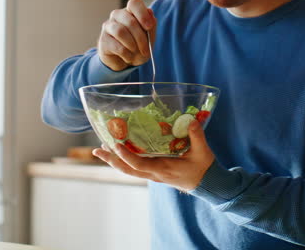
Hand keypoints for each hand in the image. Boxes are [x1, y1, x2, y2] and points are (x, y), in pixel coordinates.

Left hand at [93, 120, 214, 192]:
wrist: (207, 184)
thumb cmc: (204, 168)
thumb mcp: (202, 152)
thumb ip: (197, 136)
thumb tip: (191, 121)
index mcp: (163, 169)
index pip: (139, 164)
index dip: (126, 155)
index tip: (115, 144)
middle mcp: (154, 174)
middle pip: (127, 169)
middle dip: (111, 160)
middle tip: (97, 150)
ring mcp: (153, 175)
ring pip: (129, 169)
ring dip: (115, 160)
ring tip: (102, 149)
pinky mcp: (155, 173)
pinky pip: (135, 168)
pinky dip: (124, 161)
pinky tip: (119, 152)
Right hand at [97, 0, 156, 71]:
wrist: (125, 62)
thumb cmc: (138, 46)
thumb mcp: (149, 38)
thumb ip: (151, 26)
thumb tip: (150, 12)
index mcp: (130, 11)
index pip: (134, 3)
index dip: (142, 14)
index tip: (149, 26)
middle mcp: (117, 15)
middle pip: (130, 21)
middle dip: (141, 38)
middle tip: (146, 50)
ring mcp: (108, 26)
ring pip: (121, 32)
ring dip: (132, 45)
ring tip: (135, 52)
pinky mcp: (103, 40)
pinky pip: (117, 46)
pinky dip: (126, 54)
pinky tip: (128, 57)